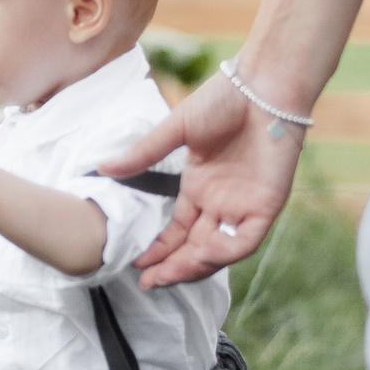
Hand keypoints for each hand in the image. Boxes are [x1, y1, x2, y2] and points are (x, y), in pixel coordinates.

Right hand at [100, 71, 305, 286]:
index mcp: (199, 188)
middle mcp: (220, 203)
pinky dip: (225, 252)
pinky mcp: (266, 205)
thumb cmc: (223, 100)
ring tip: (168, 276)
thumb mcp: (175, 131)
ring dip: (194, 266)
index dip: (159, 251)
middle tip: (148, 283)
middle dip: (172, 268)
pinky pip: (245, 240)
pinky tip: (203, 254)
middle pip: (195, 248)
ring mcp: (243, 206)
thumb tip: (103, 167)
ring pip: (219, 251)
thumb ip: (143, 154)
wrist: (262, 86)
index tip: (137, 266)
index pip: (178, 232)